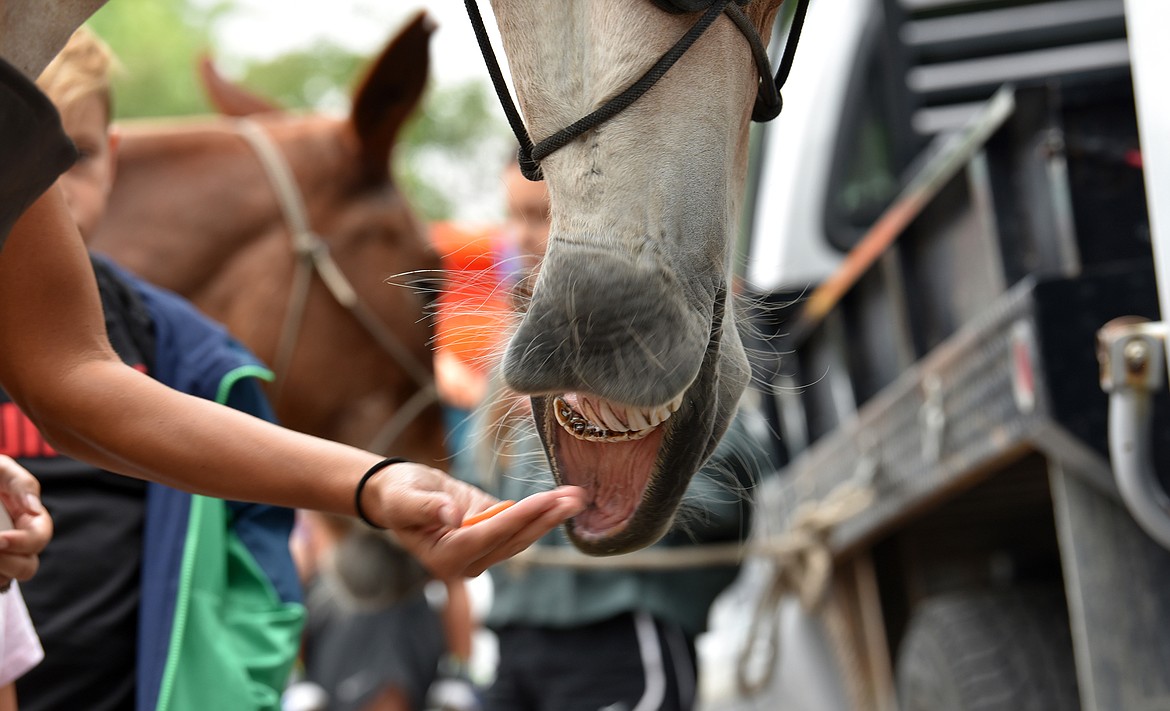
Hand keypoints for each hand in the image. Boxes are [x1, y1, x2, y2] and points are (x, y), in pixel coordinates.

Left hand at [0, 455, 52, 586]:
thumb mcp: (3, 470)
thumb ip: (22, 485)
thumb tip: (35, 508)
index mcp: (31, 520)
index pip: (39, 539)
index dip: (22, 543)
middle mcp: (19, 542)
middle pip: (27, 568)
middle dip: (9, 564)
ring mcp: (3, 555)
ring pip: (5, 579)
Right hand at [360, 461, 584, 578]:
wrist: (398, 494)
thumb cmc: (397, 495)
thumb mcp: (404, 498)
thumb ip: (426, 508)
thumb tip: (452, 516)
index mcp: (445, 558)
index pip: (489, 535)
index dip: (518, 517)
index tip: (546, 500)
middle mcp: (466, 563)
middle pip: (514, 540)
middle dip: (546, 518)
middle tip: (576, 499)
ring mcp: (480, 553)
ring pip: (522, 537)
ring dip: (550, 516)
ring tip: (576, 496)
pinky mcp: (489, 538)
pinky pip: (519, 527)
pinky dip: (541, 513)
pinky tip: (562, 499)